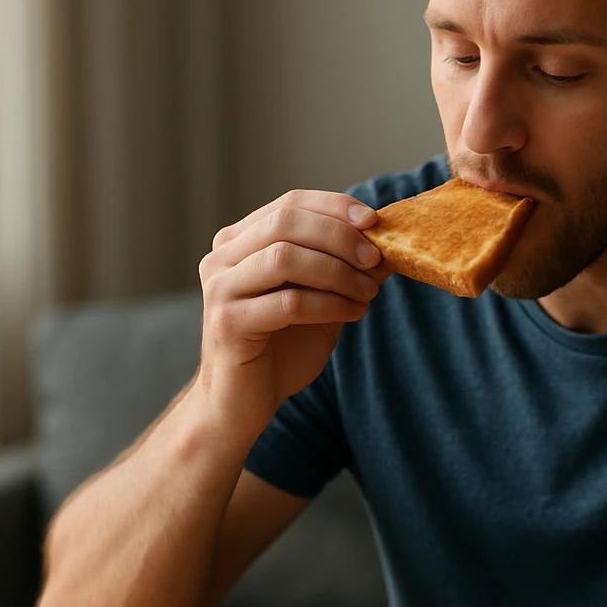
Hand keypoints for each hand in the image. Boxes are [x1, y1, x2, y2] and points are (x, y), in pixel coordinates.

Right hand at [194, 190, 386, 430]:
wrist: (241, 403)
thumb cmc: (281, 348)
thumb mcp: (320, 298)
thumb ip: (344, 269)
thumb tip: (386, 242)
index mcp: (240, 242)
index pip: (290, 203)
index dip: (334, 206)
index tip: (374, 220)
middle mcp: (222, 258)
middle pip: (286, 222)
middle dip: (340, 237)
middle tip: (375, 258)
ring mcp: (220, 289)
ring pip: (285, 257)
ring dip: (337, 271)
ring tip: (367, 292)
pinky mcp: (227, 323)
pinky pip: (288, 302)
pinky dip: (329, 304)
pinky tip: (354, 313)